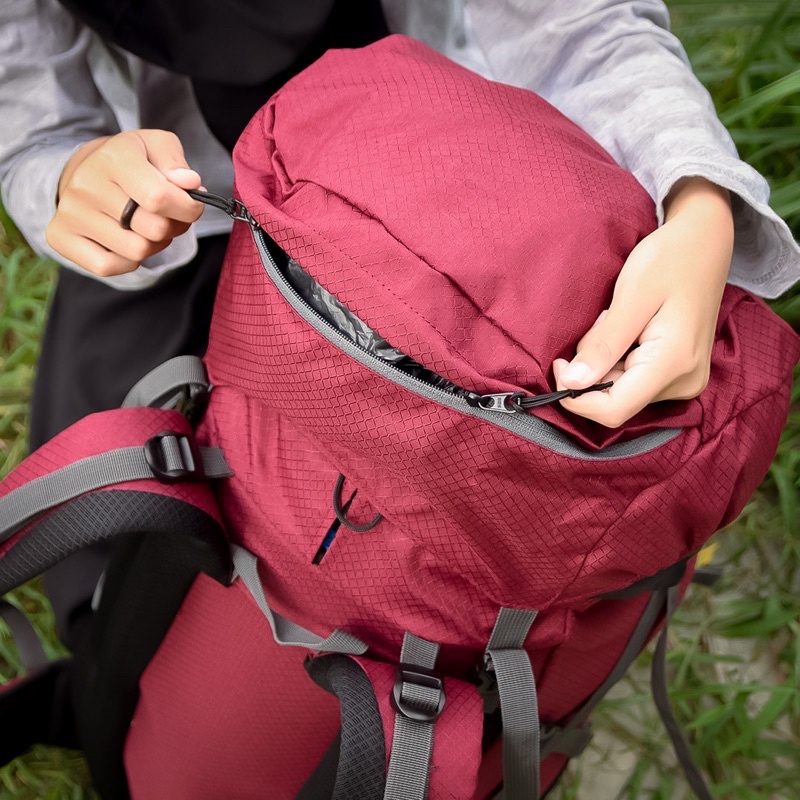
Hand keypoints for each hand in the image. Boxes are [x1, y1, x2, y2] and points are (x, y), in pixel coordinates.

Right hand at [45, 129, 204, 276]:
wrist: (87, 169)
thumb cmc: (133, 161)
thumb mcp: (157, 146)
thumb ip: (176, 163)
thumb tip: (189, 183)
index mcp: (113, 157)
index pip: (160, 198)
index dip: (188, 209)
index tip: (191, 205)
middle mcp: (86, 184)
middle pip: (154, 229)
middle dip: (173, 227)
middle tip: (168, 217)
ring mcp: (70, 212)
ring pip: (136, 251)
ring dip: (153, 245)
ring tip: (146, 226)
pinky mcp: (60, 236)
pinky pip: (109, 266)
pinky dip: (127, 261)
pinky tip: (127, 240)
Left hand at [553, 177, 733, 427]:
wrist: (704, 243)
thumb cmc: (670, 260)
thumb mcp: (631, 296)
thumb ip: (603, 344)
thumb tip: (571, 383)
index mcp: (674, 364)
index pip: (613, 410)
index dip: (576, 396)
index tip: (559, 363)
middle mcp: (685, 383)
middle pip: (615, 401)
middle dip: (593, 370)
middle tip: (602, 324)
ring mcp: (685, 382)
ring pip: (621, 391)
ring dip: (605, 363)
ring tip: (617, 322)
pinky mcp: (679, 376)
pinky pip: (634, 382)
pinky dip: (618, 360)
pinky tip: (626, 330)